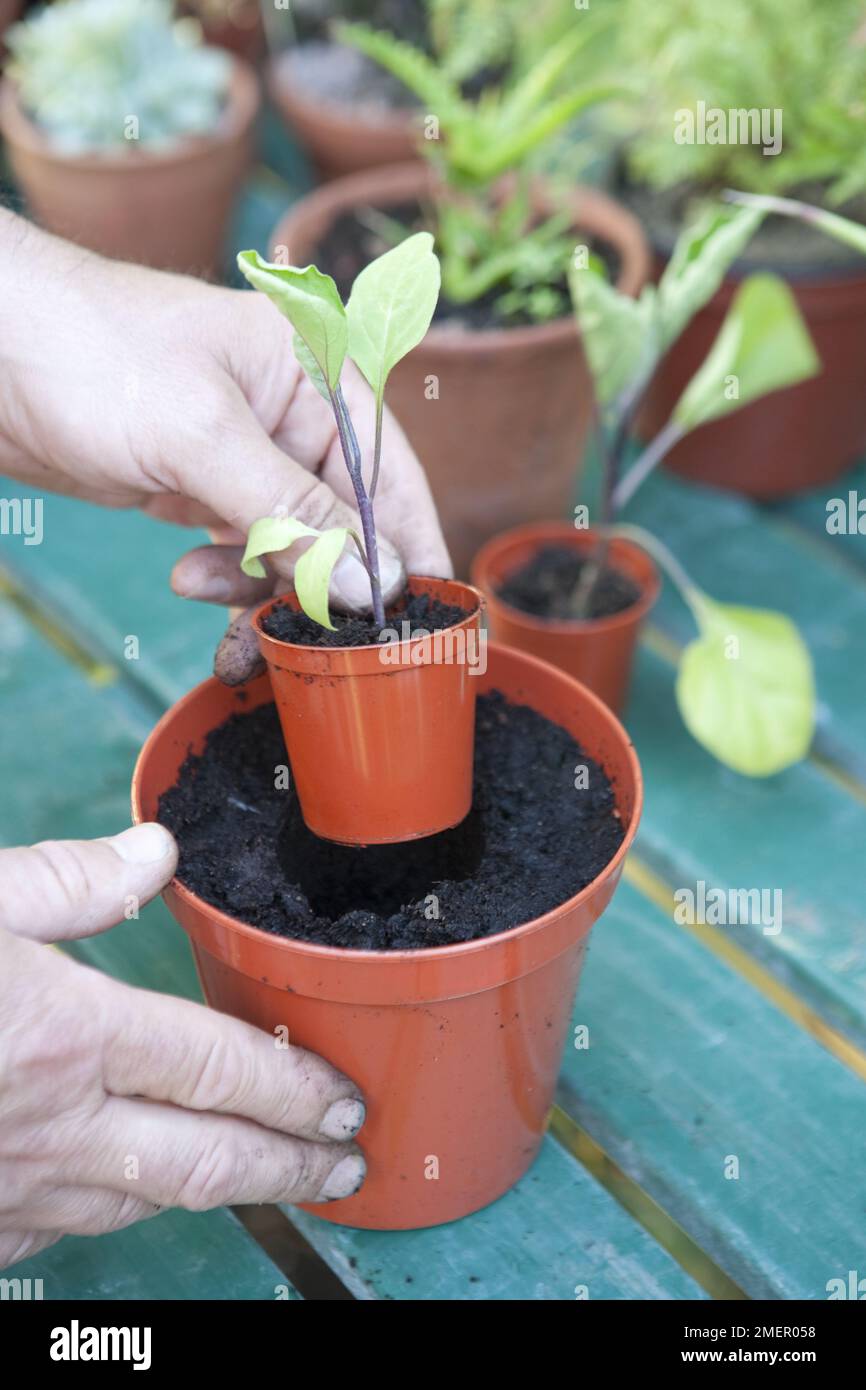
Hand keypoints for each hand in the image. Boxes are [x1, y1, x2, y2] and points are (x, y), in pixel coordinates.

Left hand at [0, 210, 450, 683]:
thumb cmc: (90, 352)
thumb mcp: (202, 435)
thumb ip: (291, 515)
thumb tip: (370, 589)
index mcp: (319, 375)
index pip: (392, 479)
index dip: (411, 554)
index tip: (425, 626)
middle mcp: (295, 416)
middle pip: (346, 528)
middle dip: (322, 589)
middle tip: (303, 646)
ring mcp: (247, 456)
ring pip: (292, 551)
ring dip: (260, 591)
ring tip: (202, 591)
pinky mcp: (203, 487)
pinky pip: (243, 554)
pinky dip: (224, 582)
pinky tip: (186, 579)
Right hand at [0, 822, 365, 1269]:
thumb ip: (68, 880)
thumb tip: (155, 853)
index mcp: (65, 1036)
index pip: (219, 1067)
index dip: (296, 1087)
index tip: (347, 1103)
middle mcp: (51, 1128)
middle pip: (206, 1160)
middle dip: (292, 1165)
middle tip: (350, 1168)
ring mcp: (5, 1193)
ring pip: (140, 1204)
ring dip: (215, 1191)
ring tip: (266, 1178)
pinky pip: (60, 1227)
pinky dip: (111, 1209)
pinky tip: (124, 1193)